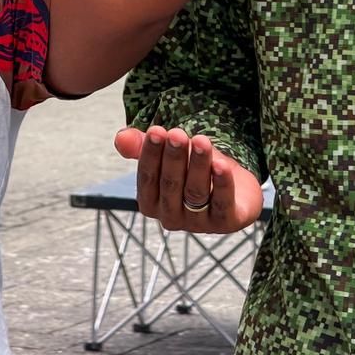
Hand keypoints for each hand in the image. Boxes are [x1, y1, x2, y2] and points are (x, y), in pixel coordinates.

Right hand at [114, 126, 263, 233]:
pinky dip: (222, 183)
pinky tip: (221, 164)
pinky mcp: (226, 223)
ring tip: (201, 141)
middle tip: (177, 134)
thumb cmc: (192, 168)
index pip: (147, 178)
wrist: (233, 184)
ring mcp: (198, 223)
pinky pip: (223, 203)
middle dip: (174, 157)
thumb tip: (121, 138)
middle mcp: (171, 217)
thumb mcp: (165, 153)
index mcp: (151, 203)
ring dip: (198, 165)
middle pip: (170, 185)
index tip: (156, 131)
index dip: (150, 154)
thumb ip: (140, 146)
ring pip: (195, 192)